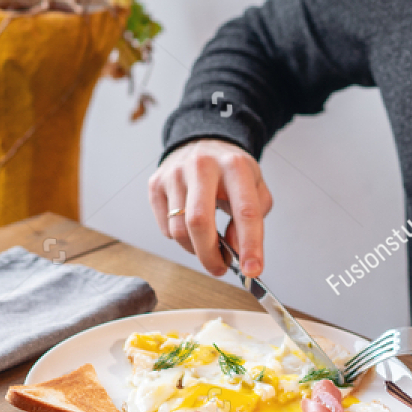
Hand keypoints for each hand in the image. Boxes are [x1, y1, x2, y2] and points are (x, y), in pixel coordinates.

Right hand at [148, 139, 272, 276]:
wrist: (202, 141)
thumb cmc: (230, 171)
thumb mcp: (255, 187)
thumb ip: (255, 218)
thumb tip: (236, 249)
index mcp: (234, 166)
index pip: (245, 211)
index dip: (250, 245)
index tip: (252, 270)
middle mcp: (202, 166)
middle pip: (199, 222)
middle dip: (210, 255)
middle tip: (220, 268)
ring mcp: (175, 174)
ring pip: (179, 230)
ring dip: (195, 250)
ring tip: (208, 247)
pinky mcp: (156, 184)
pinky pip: (165, 228)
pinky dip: (181, 239)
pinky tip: (191, 229)